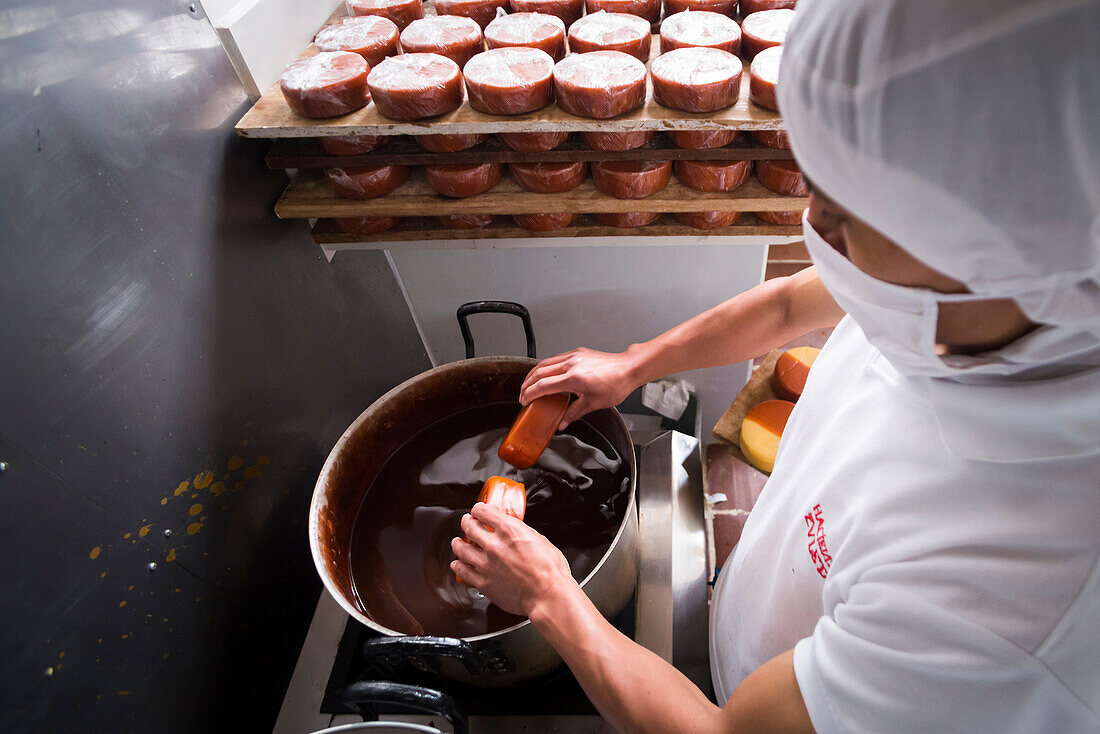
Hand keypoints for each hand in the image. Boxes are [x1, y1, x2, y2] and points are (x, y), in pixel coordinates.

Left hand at [450, 503, 576, 617]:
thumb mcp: (540, 539)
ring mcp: (486, 564)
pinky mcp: (483, 582)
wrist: (548, 595)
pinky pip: (463, 571)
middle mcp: (494, 545)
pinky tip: (457, 564)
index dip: (478, 509)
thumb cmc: (550, 571)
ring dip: (458, 543)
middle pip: (469, 527)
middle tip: (467, 522)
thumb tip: (517, 532)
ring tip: (457, 542)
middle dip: (466, 522)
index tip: (477, 511)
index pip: (483, 511)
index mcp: (509, 530)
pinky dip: (458, 566)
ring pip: (462, 549)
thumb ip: (523, 533)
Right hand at [519, 347, 639, 428]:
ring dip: (533, 374)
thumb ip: (573, 413)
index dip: (530, 394)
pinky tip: (545, 374)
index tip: (525, 401)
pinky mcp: (577, 352)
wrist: (629, 368)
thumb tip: (562, 422)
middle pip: (539, 372)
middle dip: (527, 384)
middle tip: (522, 394)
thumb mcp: (593, 404)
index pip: (543, 385)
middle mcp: (571, 364)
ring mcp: (574, 356)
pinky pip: (555, 358)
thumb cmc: (616, 384)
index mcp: (574, 378)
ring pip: (545, 363)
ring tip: (529, 384)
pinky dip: (545, 367)